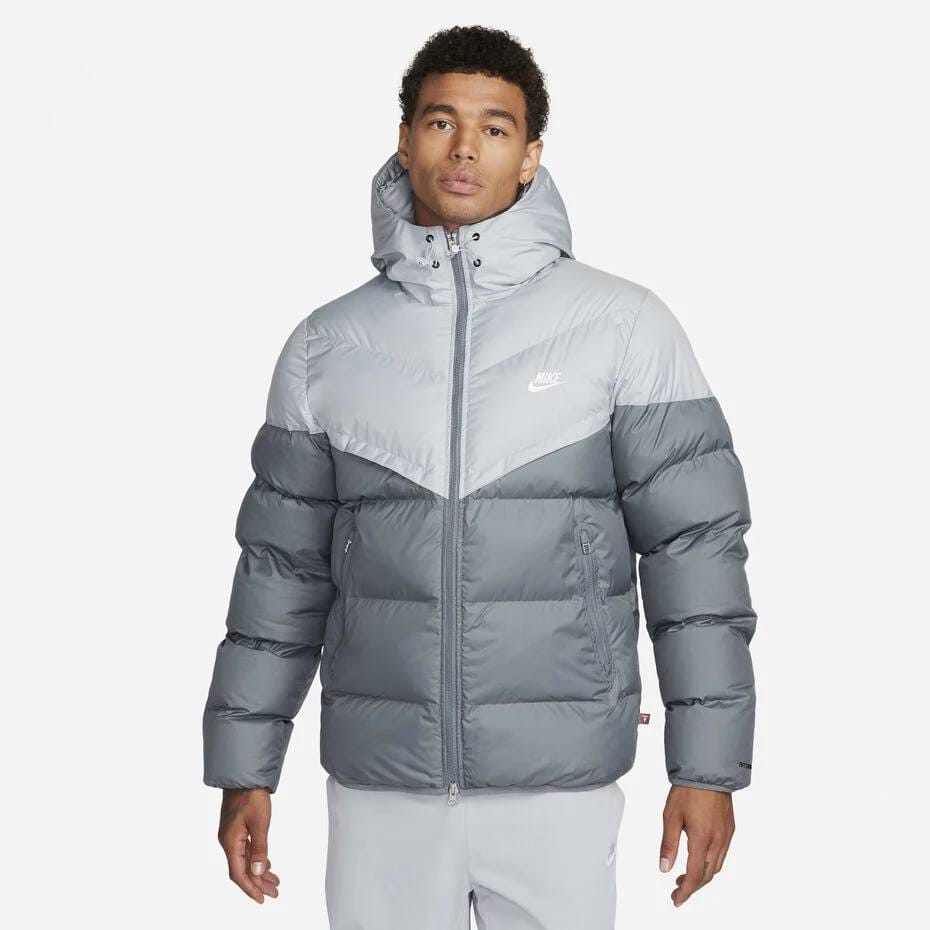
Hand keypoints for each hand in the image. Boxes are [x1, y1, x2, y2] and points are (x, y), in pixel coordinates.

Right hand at [217, 787, 280, 903]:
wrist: (244, 776)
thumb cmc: (251, 796)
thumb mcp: (260, 823)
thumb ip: (259, 849)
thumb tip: (258, 872)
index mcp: (230, 842)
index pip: (238, 873)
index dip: (250, 888)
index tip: (262, 899)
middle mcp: (228, 841)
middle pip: (242, 869)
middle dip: (258, 883)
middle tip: (274, 893)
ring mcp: (231, 835)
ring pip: (244, 860)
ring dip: (258, 872)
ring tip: (274, 882)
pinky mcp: (236, 829)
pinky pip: (245, 850)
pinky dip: (256, 859)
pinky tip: (266, 864)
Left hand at [659, 784, 734, 906]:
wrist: (707, 770)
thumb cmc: (687, 790)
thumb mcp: (670, 816)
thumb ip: (668, 844)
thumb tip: (664, 868)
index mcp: (702, 839)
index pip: (694, 875)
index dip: (685, 891)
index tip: (676, 899)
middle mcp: (717, 840)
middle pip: (707, 875)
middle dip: (692, 887)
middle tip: (677, 891)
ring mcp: (726, 835)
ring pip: (716, 867)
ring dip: (702, 877)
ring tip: (685, 878)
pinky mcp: (730, 829)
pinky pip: (722, 854)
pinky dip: (711, 865)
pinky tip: (699, 861)